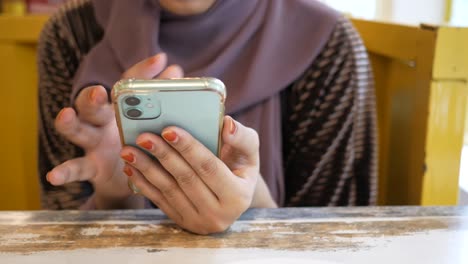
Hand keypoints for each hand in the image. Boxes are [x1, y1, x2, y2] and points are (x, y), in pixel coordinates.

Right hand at [46, 53, 183, 208]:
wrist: (131, 179)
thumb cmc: (142, 142)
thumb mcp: (153, 122)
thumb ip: (161, 98)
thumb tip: (176, 70)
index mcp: (120, 107)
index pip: (127, 85)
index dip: (142, 73)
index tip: (160, 60)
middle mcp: (103, 121)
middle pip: (92, 104)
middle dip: (93, 96)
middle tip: (98, 92)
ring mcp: (94, 143)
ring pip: (77, 130)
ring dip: (70, 123)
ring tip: (65, 115)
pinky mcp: (91, 167)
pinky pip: (76, 168)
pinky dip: (64, 172)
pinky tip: (55, 176)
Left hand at [121, 116, 276, 233]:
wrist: (233, 197)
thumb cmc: (240, 167)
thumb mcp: (249, 153)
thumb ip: (242, 137)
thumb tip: (226, 123)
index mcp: (238, 196)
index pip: (209, 167)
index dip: (189, 148)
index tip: (168, 129)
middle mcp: (219, 214)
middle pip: (186, 179)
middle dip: (163, 155)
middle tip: (143, 136)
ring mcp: (199, 221)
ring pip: (169, 191)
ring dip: (146, 169)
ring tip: (129, 150)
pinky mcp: (182, 222)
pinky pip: (160, 201)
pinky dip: (143, 183)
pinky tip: (130, 167)